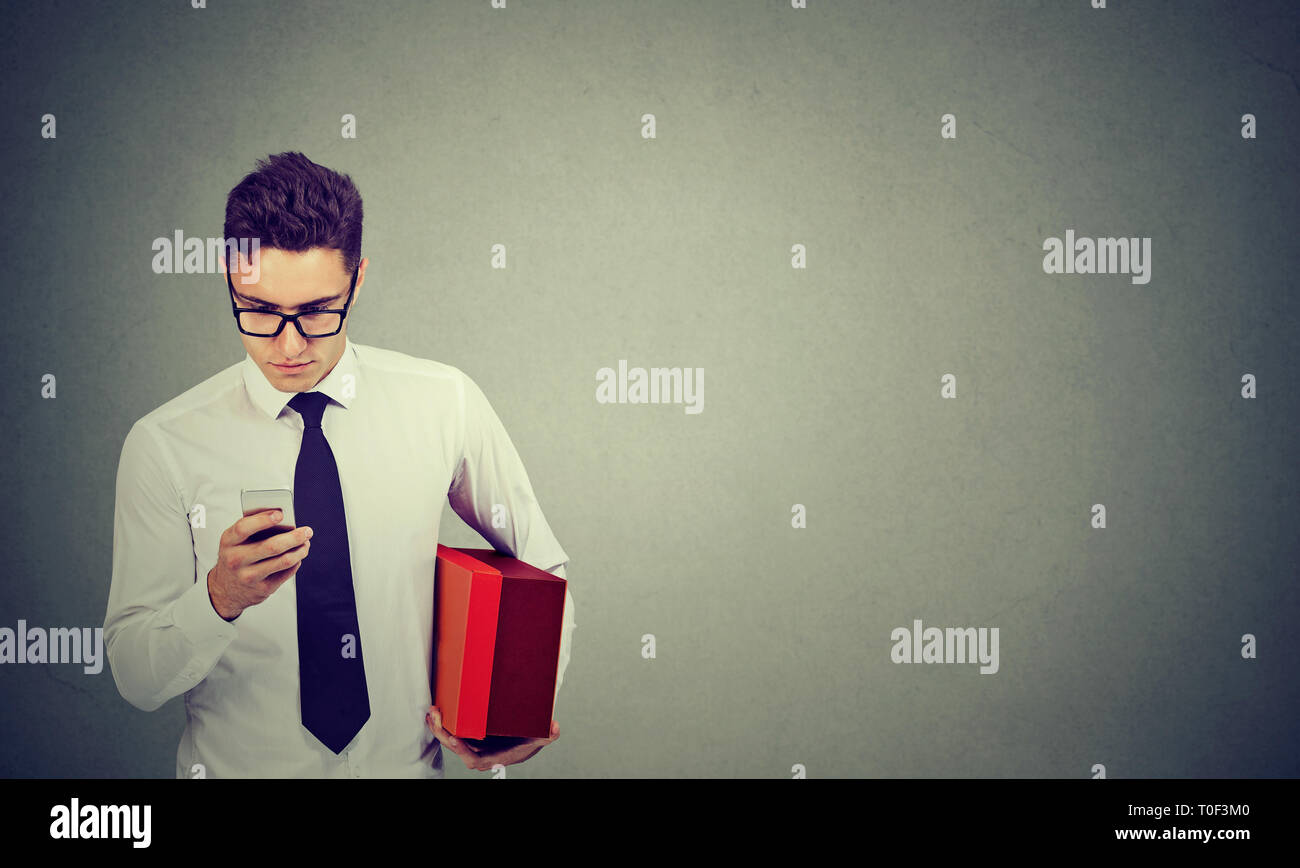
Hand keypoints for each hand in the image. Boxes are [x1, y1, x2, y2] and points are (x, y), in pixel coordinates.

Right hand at [207, 509, 312, 620]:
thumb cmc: (236, 556)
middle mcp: (236, 560)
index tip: (280, 514)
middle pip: (271, 547)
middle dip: (294, 537)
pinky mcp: (262, 589)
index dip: (262, 520)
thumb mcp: (235, 541)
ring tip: (306, 543)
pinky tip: (298, 555)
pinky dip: (296, 562)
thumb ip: (252, 527)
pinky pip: (286, 572)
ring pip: (283, 561)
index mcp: (228, 542)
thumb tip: (282, 517)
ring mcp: (249, 577)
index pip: (244, 528)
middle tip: (307, 531)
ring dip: (300, 550)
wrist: (225, 589)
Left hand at [426, 705, 559, 771]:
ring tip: (432, 712)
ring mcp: (472, 745)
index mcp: (493, 757)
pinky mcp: (469, 736)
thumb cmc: (529, 740)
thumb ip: (548, 735)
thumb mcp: (540, 738)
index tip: (454, 738)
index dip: (462, 750)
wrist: (523, 740)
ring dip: (439, 727)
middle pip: (456, 747)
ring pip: (451, 739)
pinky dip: (443, 723)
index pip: (474, 758)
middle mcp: (479, 753)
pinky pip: (452, 731)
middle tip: (436, 716)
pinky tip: (436, 712)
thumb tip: (554, 728)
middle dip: (443, 733)